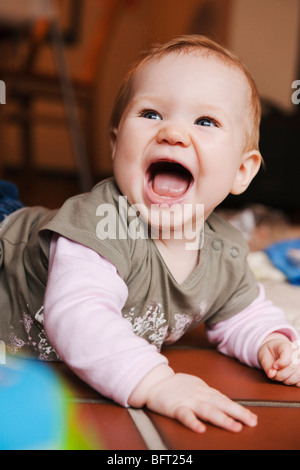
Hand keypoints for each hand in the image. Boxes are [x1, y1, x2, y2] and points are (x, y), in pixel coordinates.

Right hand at [129, 365, 257, 432]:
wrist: (155, 381)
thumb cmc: (176, 385)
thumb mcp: (196, 386)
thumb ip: (210, 395)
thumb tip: (227, 402)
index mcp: (205, 391)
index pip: (225, 400)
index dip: (239, 409)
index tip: (252, 418)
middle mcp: (199, 395)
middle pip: (221, 404)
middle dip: (237, 413)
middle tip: (251, 422)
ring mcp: (188, 401)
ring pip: (207, 410)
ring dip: (222, 418)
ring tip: (234, 427)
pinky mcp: (175, 407)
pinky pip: (185, 415)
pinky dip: (193, 422)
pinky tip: (200, 429)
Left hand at [258, 333, 299, 386]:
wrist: (276, 350)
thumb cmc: (270, 352)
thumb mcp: (263, 355)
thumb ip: (267, 365)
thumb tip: (271, 375)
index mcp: (287, 346)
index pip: (288, 357)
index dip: (279, 364)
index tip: (274, 366)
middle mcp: (297, 353)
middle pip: (293, 368)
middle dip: (280, 375)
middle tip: (274, 373)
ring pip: (297, 376)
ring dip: (286, 380)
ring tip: (280, 375)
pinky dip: (292, 383)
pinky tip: (287, 377)